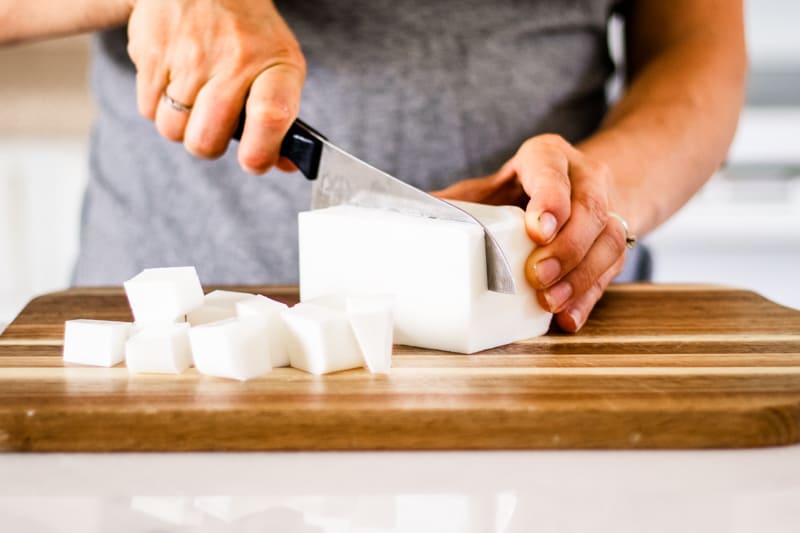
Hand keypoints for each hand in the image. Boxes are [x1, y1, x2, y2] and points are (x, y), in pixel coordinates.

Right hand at [126, 0, 304, 173]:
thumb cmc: (249, 35)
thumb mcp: (280, 66)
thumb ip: (282, 120)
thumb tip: (284, 166)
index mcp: (275, 66)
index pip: (270, 116)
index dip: (260, 152)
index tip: (253, 161)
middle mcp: (232, 62)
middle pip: (206, 140)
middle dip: (208, 144)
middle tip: (215, 125)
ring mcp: (188, 58)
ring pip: (172, 130)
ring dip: (181, 125)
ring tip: (194, 97)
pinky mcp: (151, 53)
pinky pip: (148, 109)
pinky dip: (158, 106)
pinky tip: (174, 80)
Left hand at [433, 135, 629, 331]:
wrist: (575, 188)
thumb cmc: (521, 190)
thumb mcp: (490, 188)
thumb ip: (458, 203)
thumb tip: (411, 220)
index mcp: (547, 157)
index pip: (553, 171)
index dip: (550, 199)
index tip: (538, 229)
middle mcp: (584, 179)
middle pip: (588, 211)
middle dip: (565, 247)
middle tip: (537, 275)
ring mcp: (606, 210)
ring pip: (607, 241)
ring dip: (580, 276)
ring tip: (550, 302)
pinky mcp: (612, 243)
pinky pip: (611, 269)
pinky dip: (589, 296)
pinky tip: (569, 317)